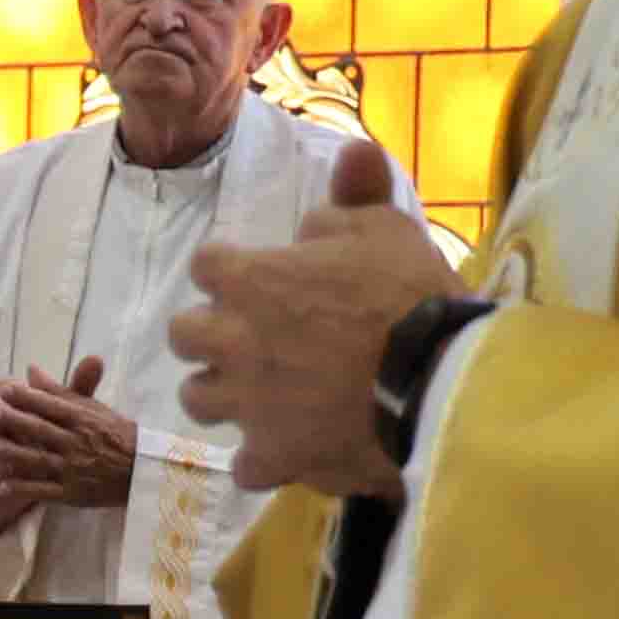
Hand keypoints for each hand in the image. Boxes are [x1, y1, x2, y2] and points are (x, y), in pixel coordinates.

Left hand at [0, 358, 140, 517]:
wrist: (142, 471)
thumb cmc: (113, 434)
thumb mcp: (91, 408)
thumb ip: (59, 391)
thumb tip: (30, 369)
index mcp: (83, 419)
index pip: (51, 405)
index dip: (27, 396)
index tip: (3, 387)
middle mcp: (77, 443)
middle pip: (39, 430)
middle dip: (9, 419)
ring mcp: (73, 470)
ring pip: (37, 461)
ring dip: (10, 453)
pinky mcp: (71, 494)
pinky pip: (43, 491)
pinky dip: (22, 488)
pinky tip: (0, 483)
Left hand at [169, 141, 458, 499]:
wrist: (434, 379)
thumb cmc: (410, 295)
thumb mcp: (389, 227)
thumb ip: (358, 191)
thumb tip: (348, 151)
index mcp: (250, 280)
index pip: (206, 265)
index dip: (232, 272)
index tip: (260, 280)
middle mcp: (230, 340)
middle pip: (184, 335)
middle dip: (211, 335)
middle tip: (255, 340)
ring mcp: (245, 403)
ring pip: (198, 399)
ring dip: (224, 395)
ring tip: (265, 396)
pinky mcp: (270, 455)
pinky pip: (244, 466)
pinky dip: (262, 461)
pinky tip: (288, 452)